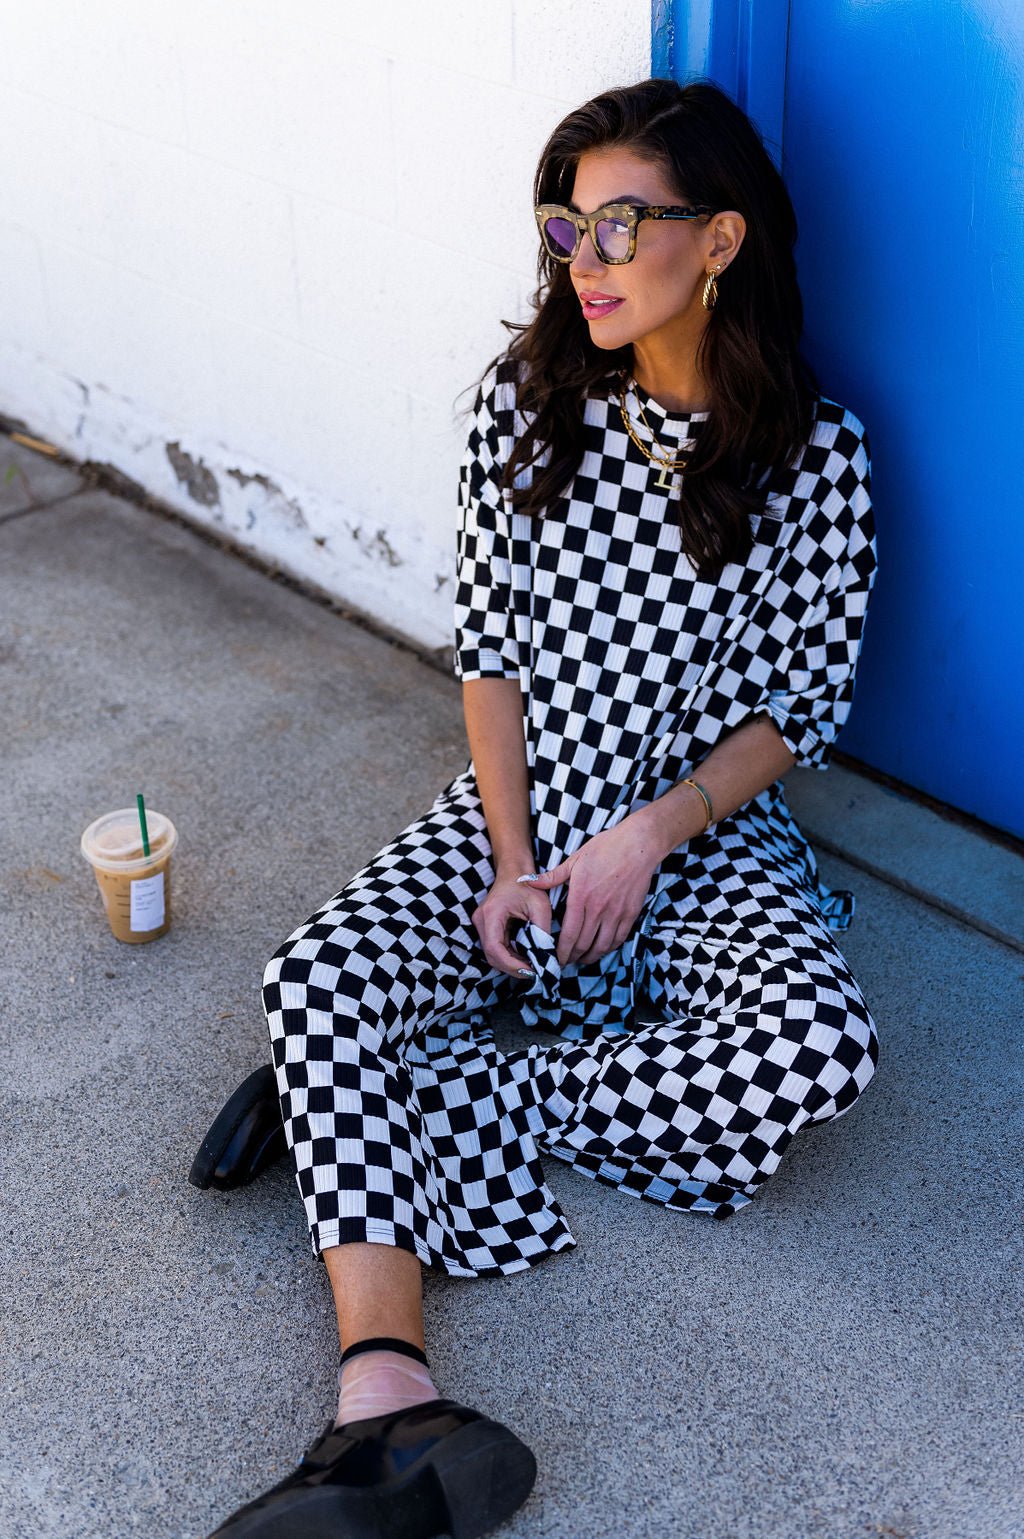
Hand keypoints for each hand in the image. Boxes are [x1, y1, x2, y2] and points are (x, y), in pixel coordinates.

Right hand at [472, 869, 552, 977]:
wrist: (514, 871)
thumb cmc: (527, 885)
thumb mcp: (540, 906)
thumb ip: (542, 932)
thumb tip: (547, 957)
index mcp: (491, 914)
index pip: (494, 948)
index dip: (511, 964)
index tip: (531, 971)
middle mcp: (481, 920)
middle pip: (491, 955)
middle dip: (513, 967)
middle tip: (535, 972)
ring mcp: (482, 924)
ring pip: (493, 954)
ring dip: (511, 963)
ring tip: (532, 966)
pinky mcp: (487, 927)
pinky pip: (496, 948)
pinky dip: (510, 956)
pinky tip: (526, 957)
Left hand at [518, 818, 660, 967]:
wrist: (638, 845)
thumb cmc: (606, 848)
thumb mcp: (575, 859)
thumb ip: (551, 876)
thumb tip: (527, 881)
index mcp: (580, 897)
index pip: (568, 934)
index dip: (561, 952)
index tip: (555, 959)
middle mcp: (598, 909)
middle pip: (583, 944)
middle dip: (572, 958)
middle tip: (565, 963)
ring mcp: (616, 913)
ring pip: (601, 946)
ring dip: (590, 957)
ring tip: (581, 960)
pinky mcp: (631, 913)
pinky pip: (618, 939)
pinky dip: (608, 949)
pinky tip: (601, 949)